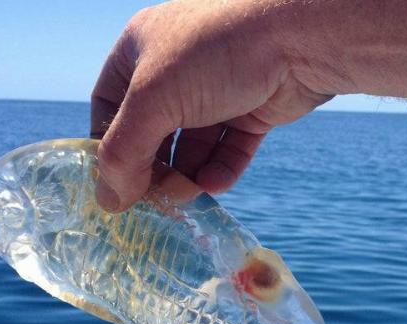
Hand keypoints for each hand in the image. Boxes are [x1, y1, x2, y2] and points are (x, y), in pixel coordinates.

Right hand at [90, 0, 334, 211]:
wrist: (298, 38)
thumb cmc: (214, 54)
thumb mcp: (153, 100)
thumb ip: (123, 153)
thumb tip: (109, 202)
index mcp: (140, 50)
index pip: (109, 105)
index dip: (107, 146)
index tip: (112, 184)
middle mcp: (176, 68)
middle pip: (152, 133)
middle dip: (153, 169)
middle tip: (154, 200)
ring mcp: (217, 90)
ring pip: (193, 146)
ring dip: (187, 175)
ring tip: (188, 195)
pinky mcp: (252, 110)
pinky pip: (228, 149)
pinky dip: (220, 170)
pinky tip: (215, 185)